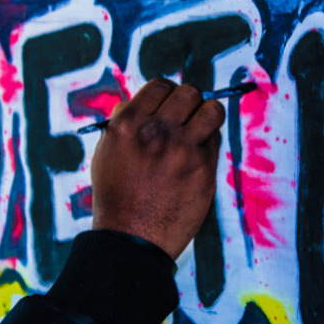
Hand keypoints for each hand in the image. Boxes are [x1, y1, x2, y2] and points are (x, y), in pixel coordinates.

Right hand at [90, 79, 224, 258]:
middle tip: (186, 117)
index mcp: (128, 124)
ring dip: (207, 115)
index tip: (169, 105)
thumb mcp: (107, 152)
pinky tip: (197, 155)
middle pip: (189, 92)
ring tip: (199, 129)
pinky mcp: (204, 168)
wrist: (131, 238)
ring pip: (212, 109)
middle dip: (189, 101)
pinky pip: (216, 139)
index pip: (160, 85)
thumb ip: (125, 121)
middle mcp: (156, 132)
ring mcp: (183, 149)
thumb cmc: (117, 195)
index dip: (168, 93)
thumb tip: (143, 99)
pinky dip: (209, 141)